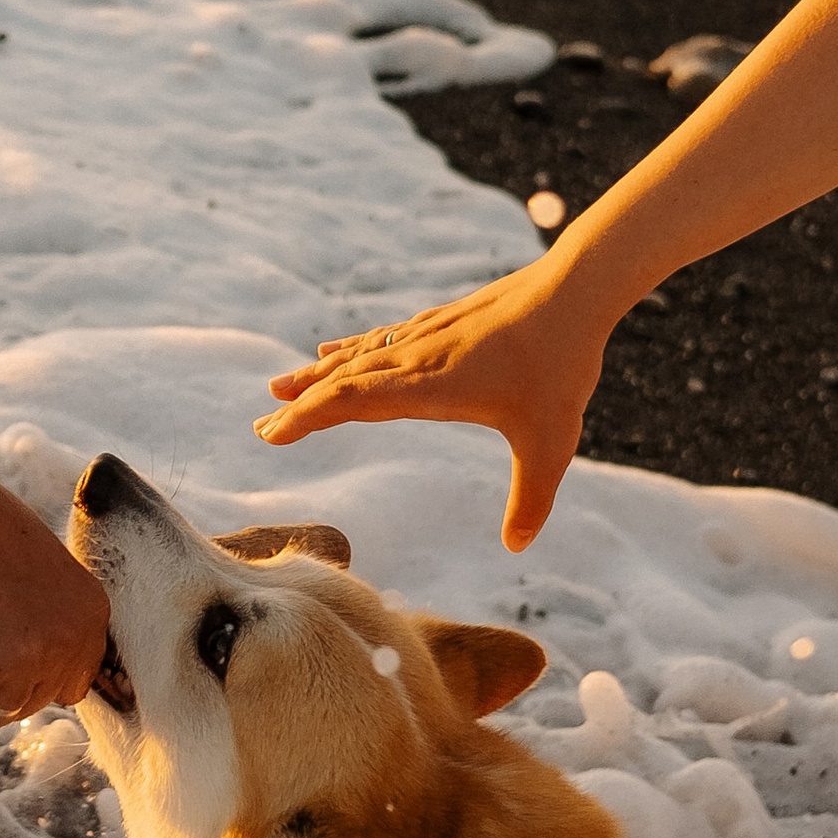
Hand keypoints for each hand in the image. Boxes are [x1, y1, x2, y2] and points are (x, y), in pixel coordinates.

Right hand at [256, 246, 614, 550]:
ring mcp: (425, 336)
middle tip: (261, 426)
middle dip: (301, 406)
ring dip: (317, 376)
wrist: (575, 290)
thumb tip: (518, 546)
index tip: (273, 435)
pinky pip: (380, 340)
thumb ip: (531, 498)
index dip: (308, 419)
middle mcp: (416, 358)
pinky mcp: (439, 323)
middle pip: (343, 381)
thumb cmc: (561, 365)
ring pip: (357, 357)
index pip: (351, 402)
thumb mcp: (551, 442)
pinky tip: (336, 349)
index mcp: (428, 386)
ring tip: (280, 387)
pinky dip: (350, 350)